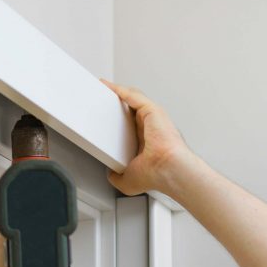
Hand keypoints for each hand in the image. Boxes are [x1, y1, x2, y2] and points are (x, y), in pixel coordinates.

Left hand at [100, 78, 191, 194]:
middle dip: (117, 101)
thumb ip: (117, 176)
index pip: (132, 124)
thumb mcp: (128, 181)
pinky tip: (106, 85)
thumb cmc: (156, 176)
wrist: (167, 170)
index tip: (107, 116)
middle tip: (100, 96)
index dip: (119, 119)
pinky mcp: (151, 110)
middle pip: (132, 108)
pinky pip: (132, 95)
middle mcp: (152, 127)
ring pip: (133, 98)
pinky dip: (119, 89)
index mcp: (149, 141)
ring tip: (101, 86)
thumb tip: (110, 173)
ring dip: (117, 91)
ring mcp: (153, 117)